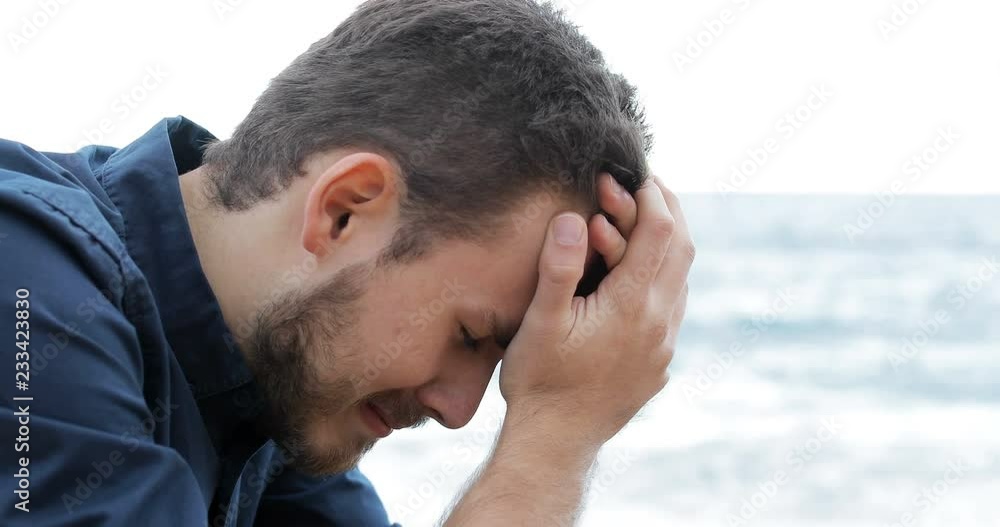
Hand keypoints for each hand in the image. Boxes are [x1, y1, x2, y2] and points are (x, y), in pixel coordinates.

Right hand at [499, 173, 693, 446]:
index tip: (631, 174)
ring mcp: (663, 345)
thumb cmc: (540, 381)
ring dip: (666, 242)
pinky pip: (673, 304)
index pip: (660, 231)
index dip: (650, 195)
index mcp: (632, 306)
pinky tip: (635, 272)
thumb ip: (560, 267)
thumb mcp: (540, 322)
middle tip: (643, 185)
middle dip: (666, 208)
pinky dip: (662, 273)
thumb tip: (577, 218)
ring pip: (681, 277)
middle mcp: (659, 322)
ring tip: (639, 220)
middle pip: (682, 247)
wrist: (555, 443)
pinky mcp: (658, 362)